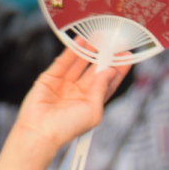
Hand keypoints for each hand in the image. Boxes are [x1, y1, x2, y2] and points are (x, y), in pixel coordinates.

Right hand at [10, 44, 128, 153]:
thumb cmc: (68, 128)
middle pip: (95, 70)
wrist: (40, 132)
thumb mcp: (92, 110)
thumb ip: (101, 88)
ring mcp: (65, 84)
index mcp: (92, 102)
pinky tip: (81, 41)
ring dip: (89, 50)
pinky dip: (72, 51)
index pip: (108, 81)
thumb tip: (110, 70)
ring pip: (80, 63)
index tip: (127, 55)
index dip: (118, 68)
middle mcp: (79, 92)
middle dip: (104, 56)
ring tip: (99, 36)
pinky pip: (63, 62)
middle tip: (114, 41)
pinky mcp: (50, 78)